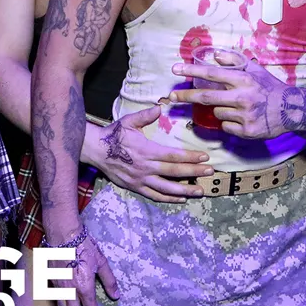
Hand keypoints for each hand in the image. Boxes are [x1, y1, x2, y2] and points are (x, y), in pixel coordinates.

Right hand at [52, 233, 118, 305]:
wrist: (63, 233)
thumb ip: (109, 281)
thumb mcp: (101, 262)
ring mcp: (58, 287)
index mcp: (84, 287)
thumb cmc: (84, 246)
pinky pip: (57, 301)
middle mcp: (70, 291)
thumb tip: (116, 296)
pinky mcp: (51, 281)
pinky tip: (70, 301)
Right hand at [88, 108, 211, 202]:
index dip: (190, 157)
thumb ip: (145, 116)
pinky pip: (155, 195)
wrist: (95, 150)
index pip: (174, 155)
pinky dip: (169, 198)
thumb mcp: (128, 121)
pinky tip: (181, 197)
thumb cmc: (113, 135)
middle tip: (210, 172)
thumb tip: (160, 107)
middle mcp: (146, 167)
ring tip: (200, 190)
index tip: (205, 157)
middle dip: (194, 172)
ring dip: (185, 189)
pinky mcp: (135, 187)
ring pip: (167, 188)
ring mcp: (141, 179)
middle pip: (175, 172)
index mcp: (147, 150)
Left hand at [168, 59, 288, 138]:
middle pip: (205, 97)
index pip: (211, 74)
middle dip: (185, 96)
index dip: (192, 71)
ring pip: (216, 113)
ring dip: (219, 110)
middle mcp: (242, 97)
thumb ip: (234, 61)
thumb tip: (214, 55)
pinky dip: (228, 123)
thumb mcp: (254, 69)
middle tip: (171, 96)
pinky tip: (241, 119)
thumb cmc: (269, 87)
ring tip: (235, 107)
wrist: (292, 110)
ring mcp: (244, 115)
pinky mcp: (247, 131)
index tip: (175, 69)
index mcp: (243, 79)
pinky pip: (226, 127)